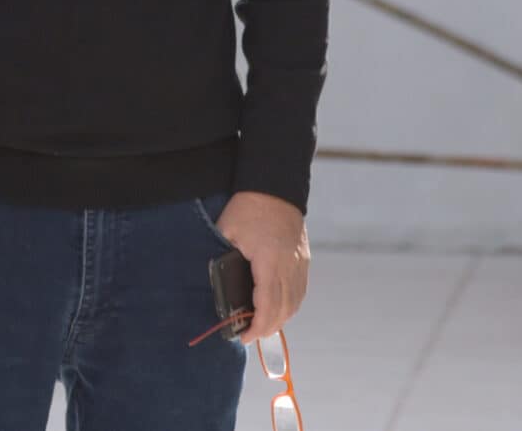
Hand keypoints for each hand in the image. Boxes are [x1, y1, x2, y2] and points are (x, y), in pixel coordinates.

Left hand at [213, 191, 310, 344]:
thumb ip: (224, 261)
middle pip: (284, 309)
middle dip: (268, 328)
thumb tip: (218, 286)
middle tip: (250, 335)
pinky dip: (290, 304)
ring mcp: (299, 262)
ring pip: (295, 302)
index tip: (244, 336)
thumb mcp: (227, 232)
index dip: (256, 326)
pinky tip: (278, 308)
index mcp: (270, 261)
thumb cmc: (247, 207)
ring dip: (281, 319)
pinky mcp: (303, 257)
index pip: (267, 305)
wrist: (275, 185)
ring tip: (263, 325)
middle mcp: (289, 265)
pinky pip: (300, 290)